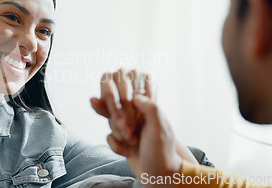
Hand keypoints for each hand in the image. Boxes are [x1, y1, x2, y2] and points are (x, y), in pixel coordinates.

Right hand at [90, 69, 187, 186]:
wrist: (158, 176)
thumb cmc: (162, 152)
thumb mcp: (159, 126)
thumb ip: (150, 106)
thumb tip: (134, 95)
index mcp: (148, 109)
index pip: (128, 96)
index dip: (124, 107)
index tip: (128, 121)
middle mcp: (138, 115)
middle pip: (115, 109)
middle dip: (119, 124)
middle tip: (130, 134)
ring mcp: (129, 127)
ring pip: (110, 123)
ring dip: (118, 136)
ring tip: (131, 143)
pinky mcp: (121, 139)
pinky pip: (109, 136)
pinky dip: (116, 146)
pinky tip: (127, 152)